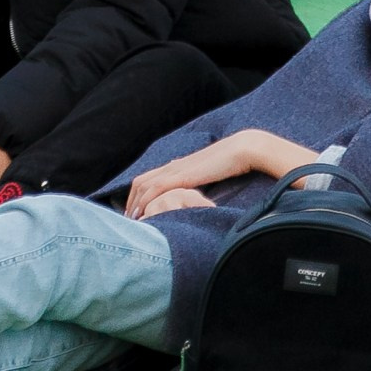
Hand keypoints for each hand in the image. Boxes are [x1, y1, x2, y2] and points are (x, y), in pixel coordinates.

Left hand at [123, 129, 316, 219]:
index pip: (148, 180)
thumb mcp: (211, 177)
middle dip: (130, 202)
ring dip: (134, 204)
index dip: (137, 197)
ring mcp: (177, 170)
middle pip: (140, 183)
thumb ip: (201, 187)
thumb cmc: (232, 164)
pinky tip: (144, 213)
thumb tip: (199, 202)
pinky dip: (146, 200)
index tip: (134, 213)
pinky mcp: (183, 175)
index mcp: (178, 167)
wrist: (244, 149)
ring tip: (131, 221)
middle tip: (126, 221)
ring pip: (144, 186)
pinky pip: (157, 187)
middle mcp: (173, 166)